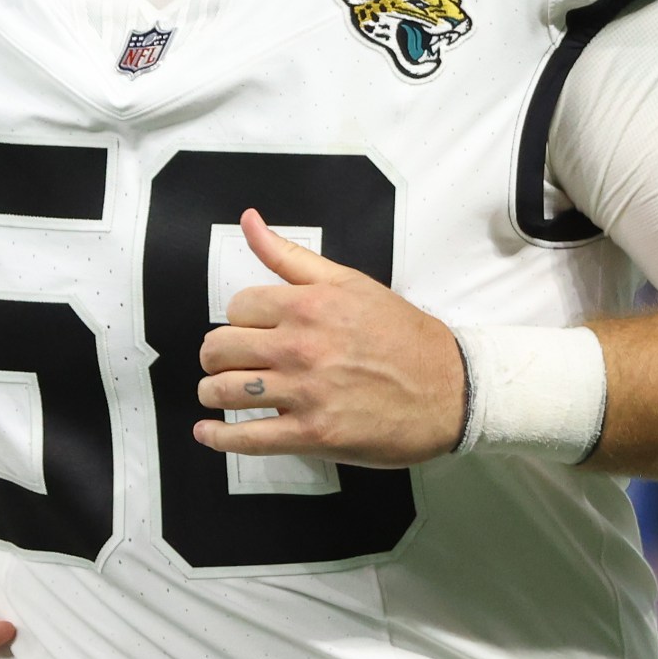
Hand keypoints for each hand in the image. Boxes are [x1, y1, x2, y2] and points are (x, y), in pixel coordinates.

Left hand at [193, 209, 463, 466]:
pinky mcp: (312, 434)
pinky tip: (208, 433)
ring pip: (224, 391)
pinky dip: (219, 437)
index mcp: (308, 305)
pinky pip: (247, 438)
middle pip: (220, 348)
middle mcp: (300, 346)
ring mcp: (305, 393)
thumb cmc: (402, 333)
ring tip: (219, 392)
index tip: (251, 329)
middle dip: (217, 355)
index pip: (237, 307)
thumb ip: (290, 255)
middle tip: (228, 361)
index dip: (240, 318)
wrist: (449, 389)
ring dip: (213, 392)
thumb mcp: (349, 282)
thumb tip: (248, 220)